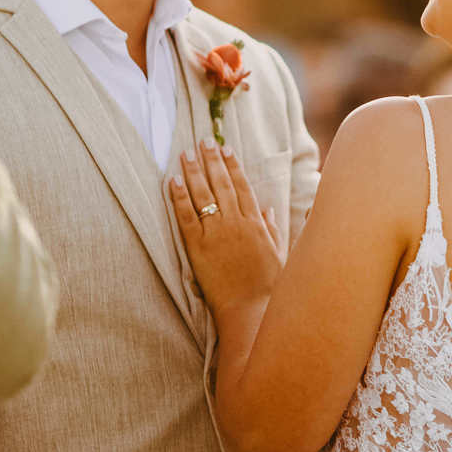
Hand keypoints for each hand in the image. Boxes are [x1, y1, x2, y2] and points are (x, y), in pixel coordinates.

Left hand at [169, 142, 280, 318]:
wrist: (251, 310)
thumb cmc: (267, 288)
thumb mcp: (277, 254)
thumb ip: (272, 230)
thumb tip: (268, 210)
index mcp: (255, 224)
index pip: (242, 186)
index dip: (233, 166)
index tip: (225, 149)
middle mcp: (236, 223)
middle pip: (222, 184)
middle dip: (212, 161)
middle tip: (203, 142)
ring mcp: (217, 233)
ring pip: (204, 194)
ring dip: (194, 171)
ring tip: (186, 154)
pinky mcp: (199, 247)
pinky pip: (186, 216)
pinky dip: (179, 197)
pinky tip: (173, 180)